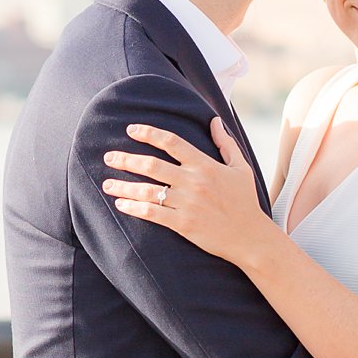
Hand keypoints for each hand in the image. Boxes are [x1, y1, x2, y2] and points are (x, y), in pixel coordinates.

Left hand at [102, 118, 269, 267]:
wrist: (250, 237)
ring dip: (124, 185)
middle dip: (126, 159)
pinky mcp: (183, 224)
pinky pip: (152, 213)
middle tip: (109, 157)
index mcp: (205, 165)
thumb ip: (226, 143)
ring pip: (148, 190)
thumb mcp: (241, 168)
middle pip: (152, 165)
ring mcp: (187, 204)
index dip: (149, 133)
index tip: (131, 129)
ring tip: (107, 183)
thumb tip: (214, 121)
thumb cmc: (245, 202)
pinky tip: (121, 204)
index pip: (172, 142)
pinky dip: (134, 207)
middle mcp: (193, 182)